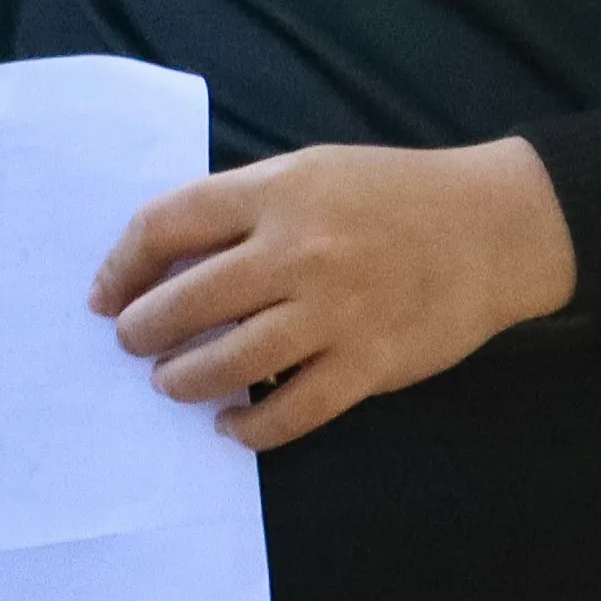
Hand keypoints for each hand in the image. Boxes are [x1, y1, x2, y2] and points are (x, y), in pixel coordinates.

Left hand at [94, 137, 576, 450]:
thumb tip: (163, 260)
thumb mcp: (313, 171)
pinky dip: (248, 428)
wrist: (495, 226)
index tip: (106, 295)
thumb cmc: (395, 193)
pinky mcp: (368, 364)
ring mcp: (336, 313)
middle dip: (143, 332)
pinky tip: (231, 426)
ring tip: (172, 383)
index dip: (121, 265)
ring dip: (182, 381)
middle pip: (186, 303)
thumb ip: (244, 207)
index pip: (167, 225)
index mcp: (281, 191)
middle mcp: (301, 251)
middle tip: (135, 344)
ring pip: (227, 364)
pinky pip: (289, 413)